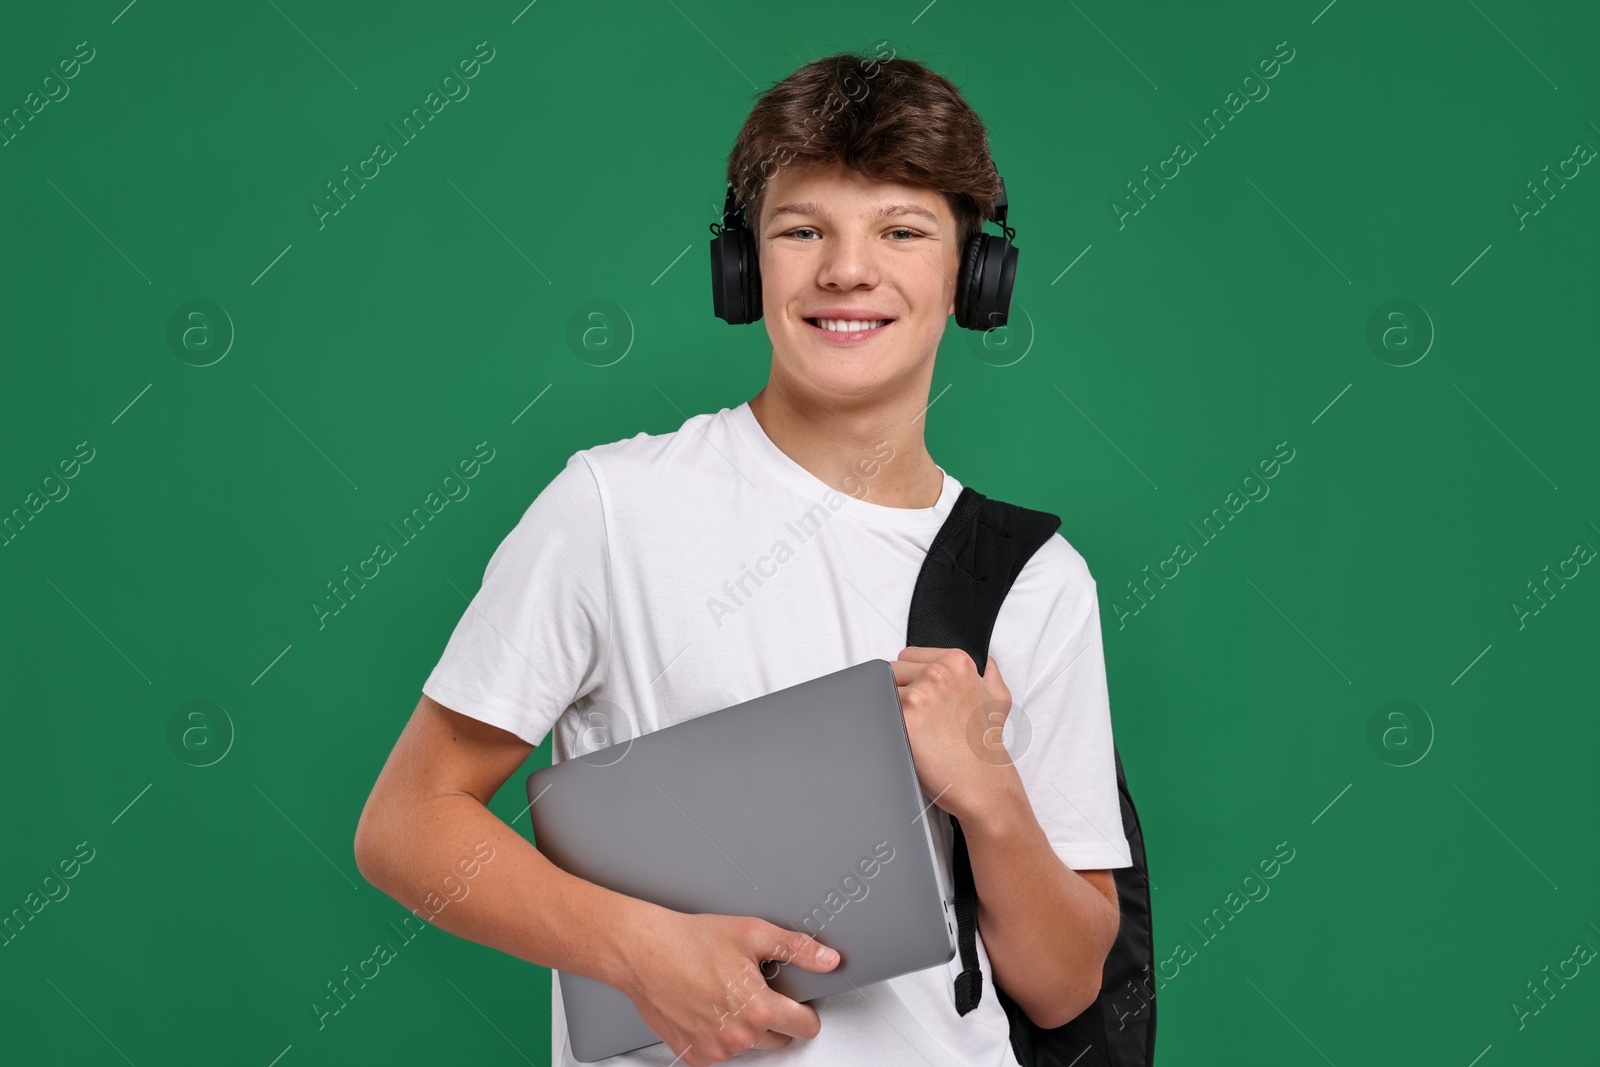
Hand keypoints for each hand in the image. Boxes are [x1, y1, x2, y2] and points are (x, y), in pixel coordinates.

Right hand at [616, 910, 840, 1065]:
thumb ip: (798, 948)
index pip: (805, 1027)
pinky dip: (719, 1035)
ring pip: (749, 1046)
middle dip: (773, 1016)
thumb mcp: (752, 933)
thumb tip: (829, 960)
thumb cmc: (691, 940)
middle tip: (753, 987)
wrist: (643, 952)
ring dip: (745, 1027)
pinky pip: (720, 1052)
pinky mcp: (694, 1055)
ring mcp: (714, 1050)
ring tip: (725, 993)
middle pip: (778, 1038)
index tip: (797, 1001)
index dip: (805, 1011)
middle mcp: (738, 1036)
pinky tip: (707, 1007)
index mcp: (757, 1008)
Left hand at [890, 647, 1020, 823]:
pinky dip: (881, 723)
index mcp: (957, 662)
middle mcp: (939, 673)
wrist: (983, 783)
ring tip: (909, 729)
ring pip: (880, 688)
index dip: (909, 680)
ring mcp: (920, 693)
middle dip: (897, 692)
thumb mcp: (997, 700)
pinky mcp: (905, 716)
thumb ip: (988, 674)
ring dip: (888, 707)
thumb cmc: (985, 746)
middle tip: (915, 719)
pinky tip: (898, 736)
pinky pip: (876, 710)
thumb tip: (985, 663)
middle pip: (891, 669)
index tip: (919, 701)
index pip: (909, 656)